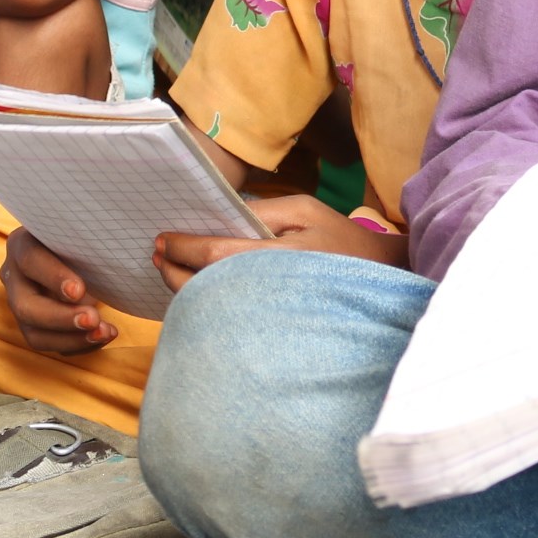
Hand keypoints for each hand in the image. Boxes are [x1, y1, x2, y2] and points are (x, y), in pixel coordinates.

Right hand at [2, 229, 120, 353]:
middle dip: (60, 319)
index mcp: (21, 244)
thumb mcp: (79, 230)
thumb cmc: (78, 236)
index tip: (79, 290)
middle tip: (93, 320)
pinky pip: (51, 344)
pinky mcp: (34, 326)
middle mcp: (14, 277)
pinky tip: (102, 336)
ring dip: (71, 338)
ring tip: (103, 332)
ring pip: (34, 334)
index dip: (53, 277)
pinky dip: (79, 345)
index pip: (30, 260)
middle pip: (25, 307)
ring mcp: (21, 305)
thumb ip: (88, 238)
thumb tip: (125, 249)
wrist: (74, 250)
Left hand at [152, 194, 403, 290]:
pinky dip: (207, 300)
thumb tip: (222, 216)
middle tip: (156, 256)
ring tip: (169, 270)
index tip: (161, 240)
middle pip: (205, 287)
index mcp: (276, 256)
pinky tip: (197, 288)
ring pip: (213, 305)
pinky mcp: (271, 326)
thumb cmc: (342, 242)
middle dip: (174, 272)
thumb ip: (262, 212)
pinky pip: (229, 314)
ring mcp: (267, 313)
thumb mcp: (305, 211)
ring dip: (186, 288)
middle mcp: (267, 290)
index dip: (182, 249)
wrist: (381, 282)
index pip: (214, 256)